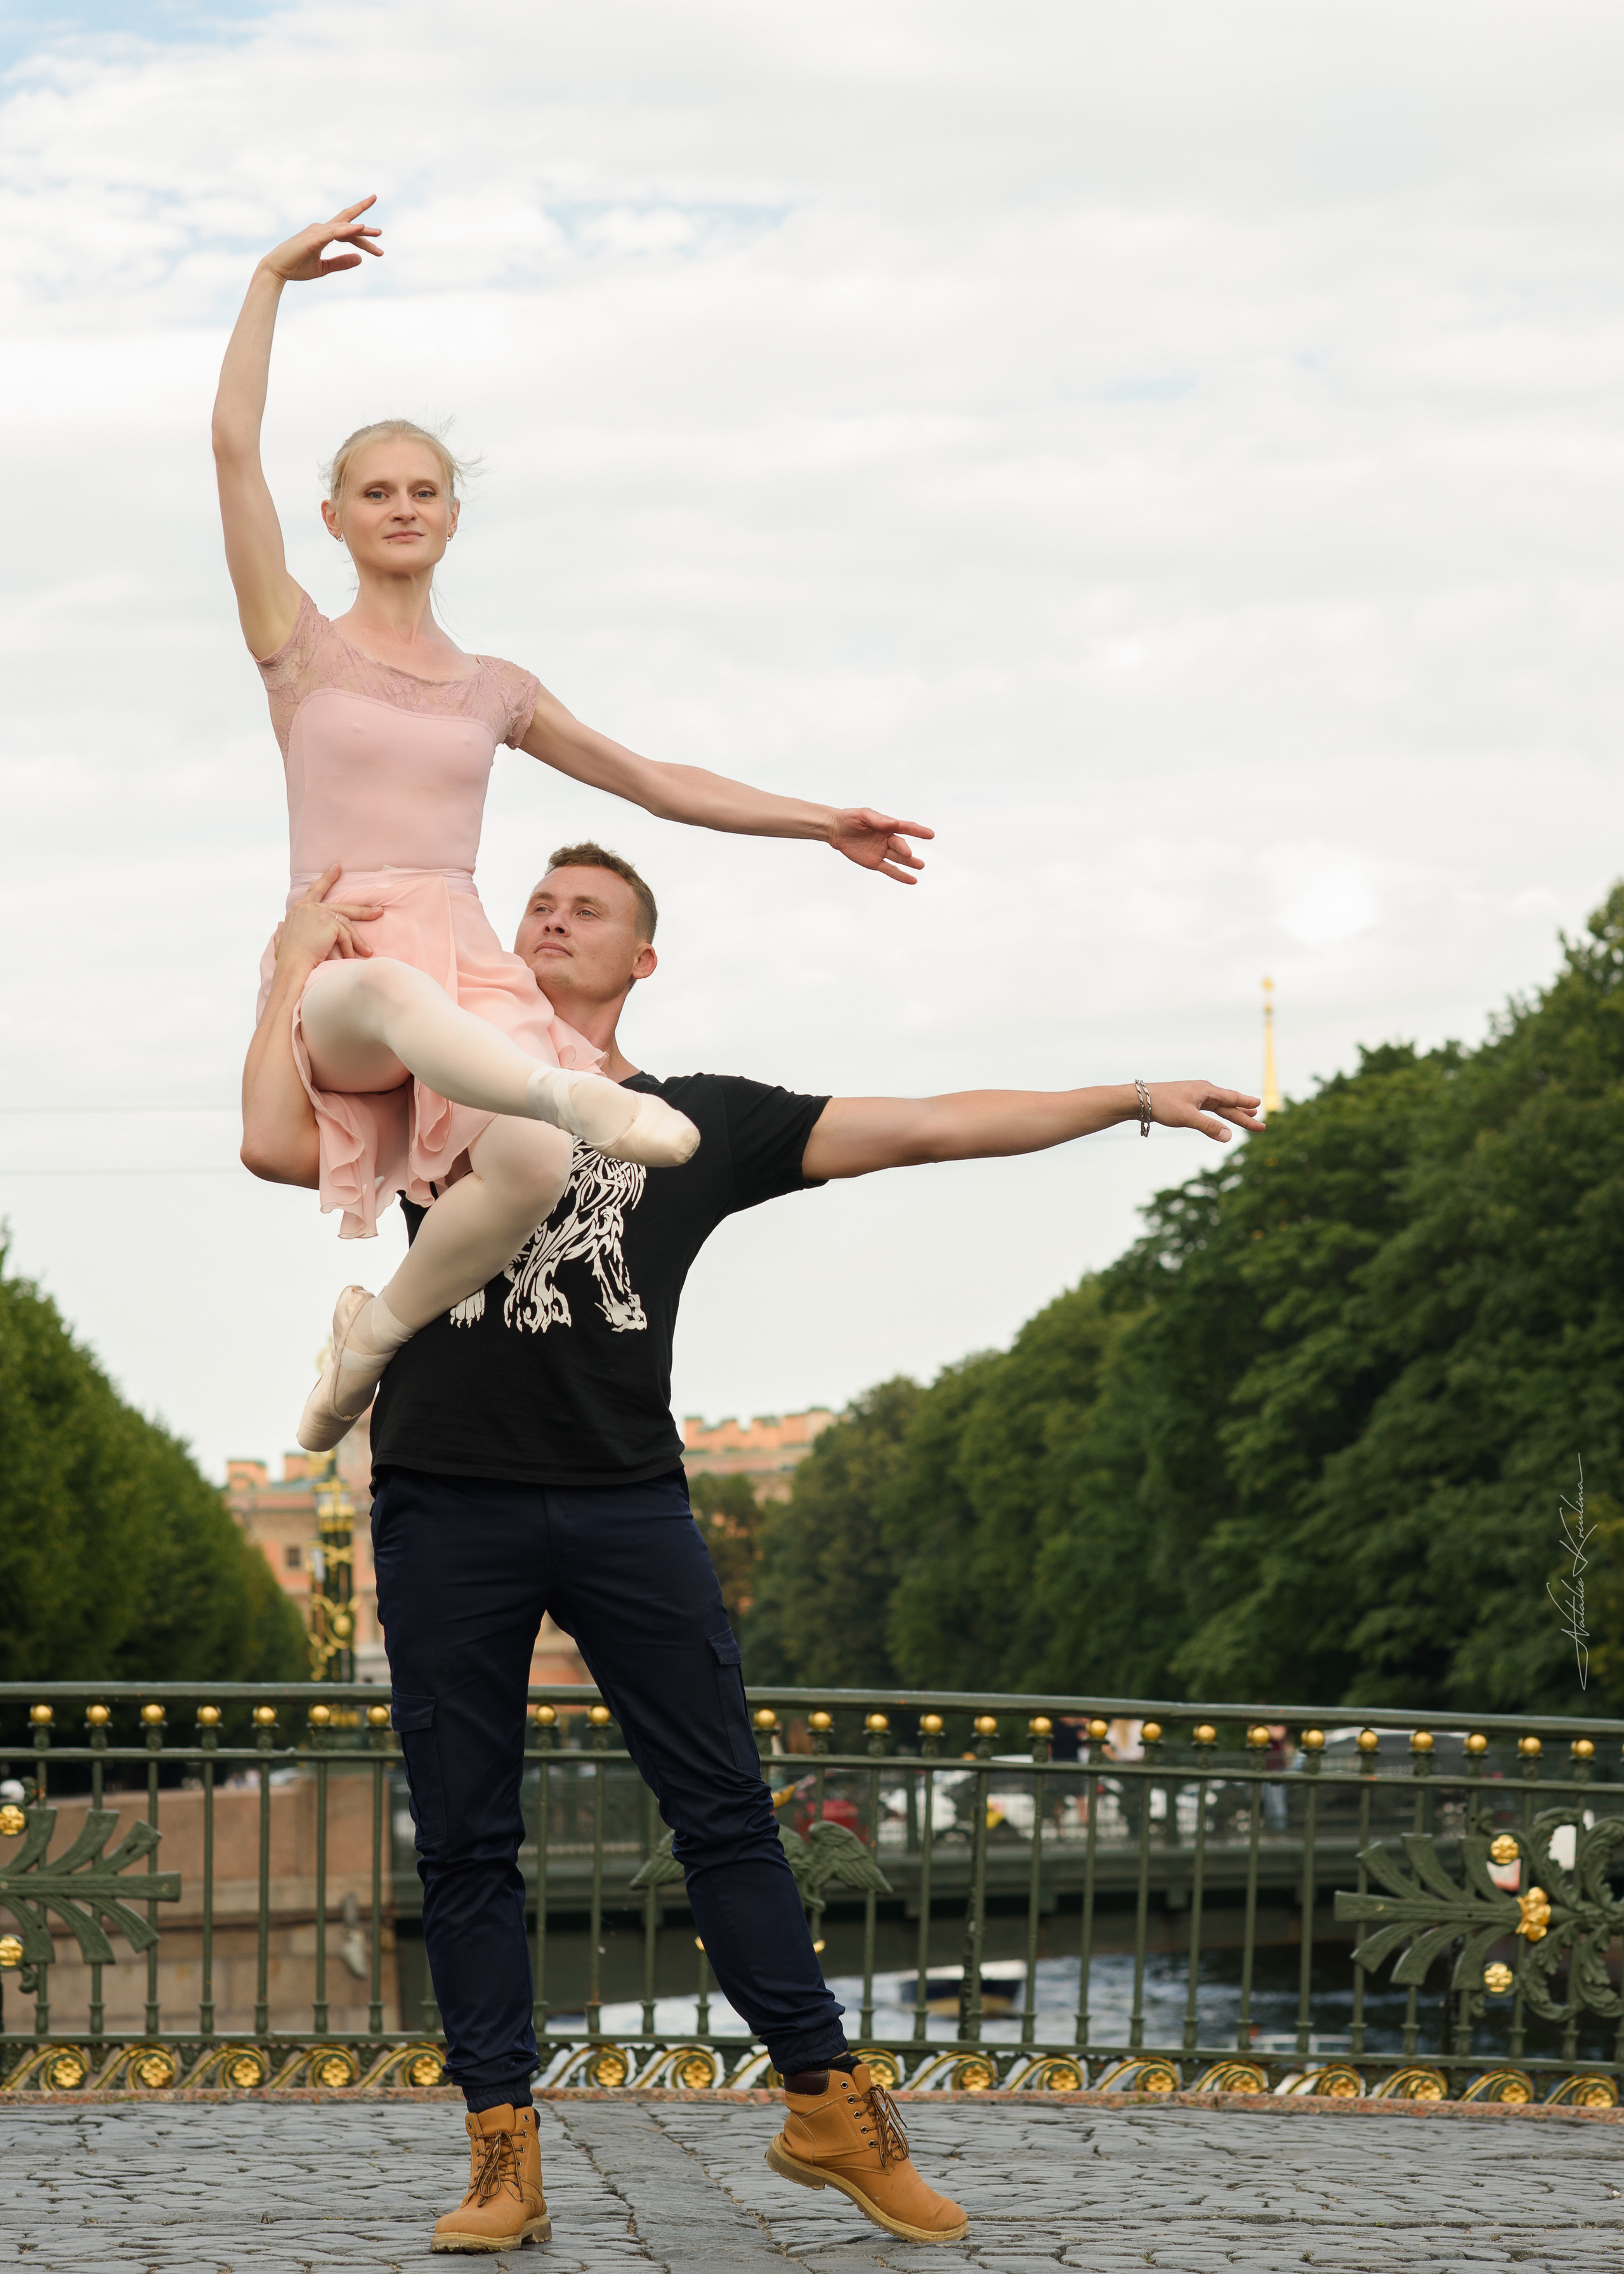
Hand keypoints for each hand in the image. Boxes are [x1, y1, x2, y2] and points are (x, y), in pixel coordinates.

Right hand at [259, 197, 382, 285]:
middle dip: (363, 217)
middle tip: (378, 216)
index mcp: (323, 234)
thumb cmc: (296, 268)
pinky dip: (347, 230)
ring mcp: (317, 232)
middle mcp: (321, 229)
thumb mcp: (324, 268)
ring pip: (343, 228)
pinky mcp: (313, 239)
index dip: (363, 238)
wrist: (276, 270)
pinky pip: (334, 232)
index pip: (347, 233)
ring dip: (361, 231)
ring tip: (377, 233)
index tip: (379, 249)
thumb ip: (341, 262)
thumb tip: (360, 259)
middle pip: (347, 222)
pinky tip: (361, 228)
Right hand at [271, 865, 382, 970]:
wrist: (291, 967)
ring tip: (366, 951)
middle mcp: (308, 906)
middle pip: (341, 908)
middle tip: (378, 911)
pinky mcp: (329, 922)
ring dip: (357, 940)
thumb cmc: (287, 959)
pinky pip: (345, 936)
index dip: (326, 879)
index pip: (315, 891)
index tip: (337, 867)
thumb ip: (282, 931)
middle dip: (362, 911)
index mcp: (298, 909)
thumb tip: (280, 925)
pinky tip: (351, 957)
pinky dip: (349, 948)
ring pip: (346, 924)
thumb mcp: (282, 940)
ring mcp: (319, 912)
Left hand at [828, 807, 933, 883]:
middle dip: (904, 850)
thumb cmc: (850, 819)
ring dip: (909, 863)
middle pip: (899, 845)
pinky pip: (889, 870)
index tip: (930, 834)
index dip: (918, 831)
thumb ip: (878, 820)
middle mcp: (887, 839)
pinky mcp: (875, 862)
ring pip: (898, 859)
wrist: (835, 830)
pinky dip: (900, 876)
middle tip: (909, 855)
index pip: (905, 828)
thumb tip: (893, 823)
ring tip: (920, 866)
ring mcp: (882, 851)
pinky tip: (912, 880)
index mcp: (887, 825)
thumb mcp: (862, 815)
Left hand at [1143, 1080, 1266, 1142]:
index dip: (1246, 1103)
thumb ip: (1209, 1127)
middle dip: (1244, 1115)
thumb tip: (1229, 1137)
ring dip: (1233, 1114)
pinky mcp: (1186, 1103)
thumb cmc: (1163, 1105)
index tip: (1261, 1105)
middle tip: (1260, 1125)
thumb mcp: (1188, 1117)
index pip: (1232, 1098)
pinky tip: (1221, 1117)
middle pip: (1228, 1105)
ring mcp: (1195, 1097)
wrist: (1140, 1099)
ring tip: (1248, 1117)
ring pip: (1219, 1107)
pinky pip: (1208, 1109)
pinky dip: (1218, 1115)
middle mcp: (1203, 1091)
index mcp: (1206, 1091)